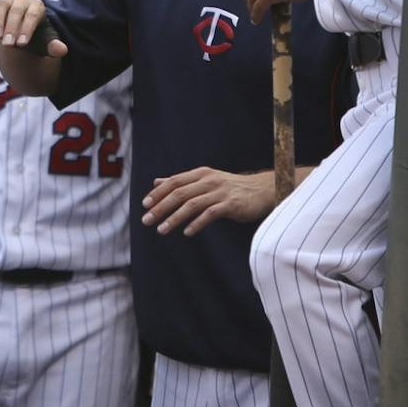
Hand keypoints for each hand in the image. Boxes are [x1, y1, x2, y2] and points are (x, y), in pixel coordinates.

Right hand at [0, 0, 64, 57]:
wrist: (20, 35)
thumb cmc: (35, 38)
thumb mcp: (45, 44)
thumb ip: (53, 46)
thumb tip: (62, 50)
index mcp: (38, 7)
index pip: (33, 14)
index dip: (27, 28)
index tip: (21, 44)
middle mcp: (22, 1)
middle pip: (17, 9)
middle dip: (12, 27)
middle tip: (8, 44)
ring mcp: (6, 1)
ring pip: (1, 5)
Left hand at [142, 167, 272, 233]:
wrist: (262, 190)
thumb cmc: (230, 187)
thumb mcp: (205, 180)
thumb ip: (181, 182)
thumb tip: (157, 182)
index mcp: (200, 174)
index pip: (173, 182)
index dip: (158, 193)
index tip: (145, 205)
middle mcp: (208, 181)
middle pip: (179, 193)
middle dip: (160, 208)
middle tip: (146, 220)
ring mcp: (220, 192)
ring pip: (191, 204)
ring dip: (174, 218)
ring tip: (162, 230)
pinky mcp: (231, 204)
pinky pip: (210, 214)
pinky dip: (197, 223)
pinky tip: (186, 232)